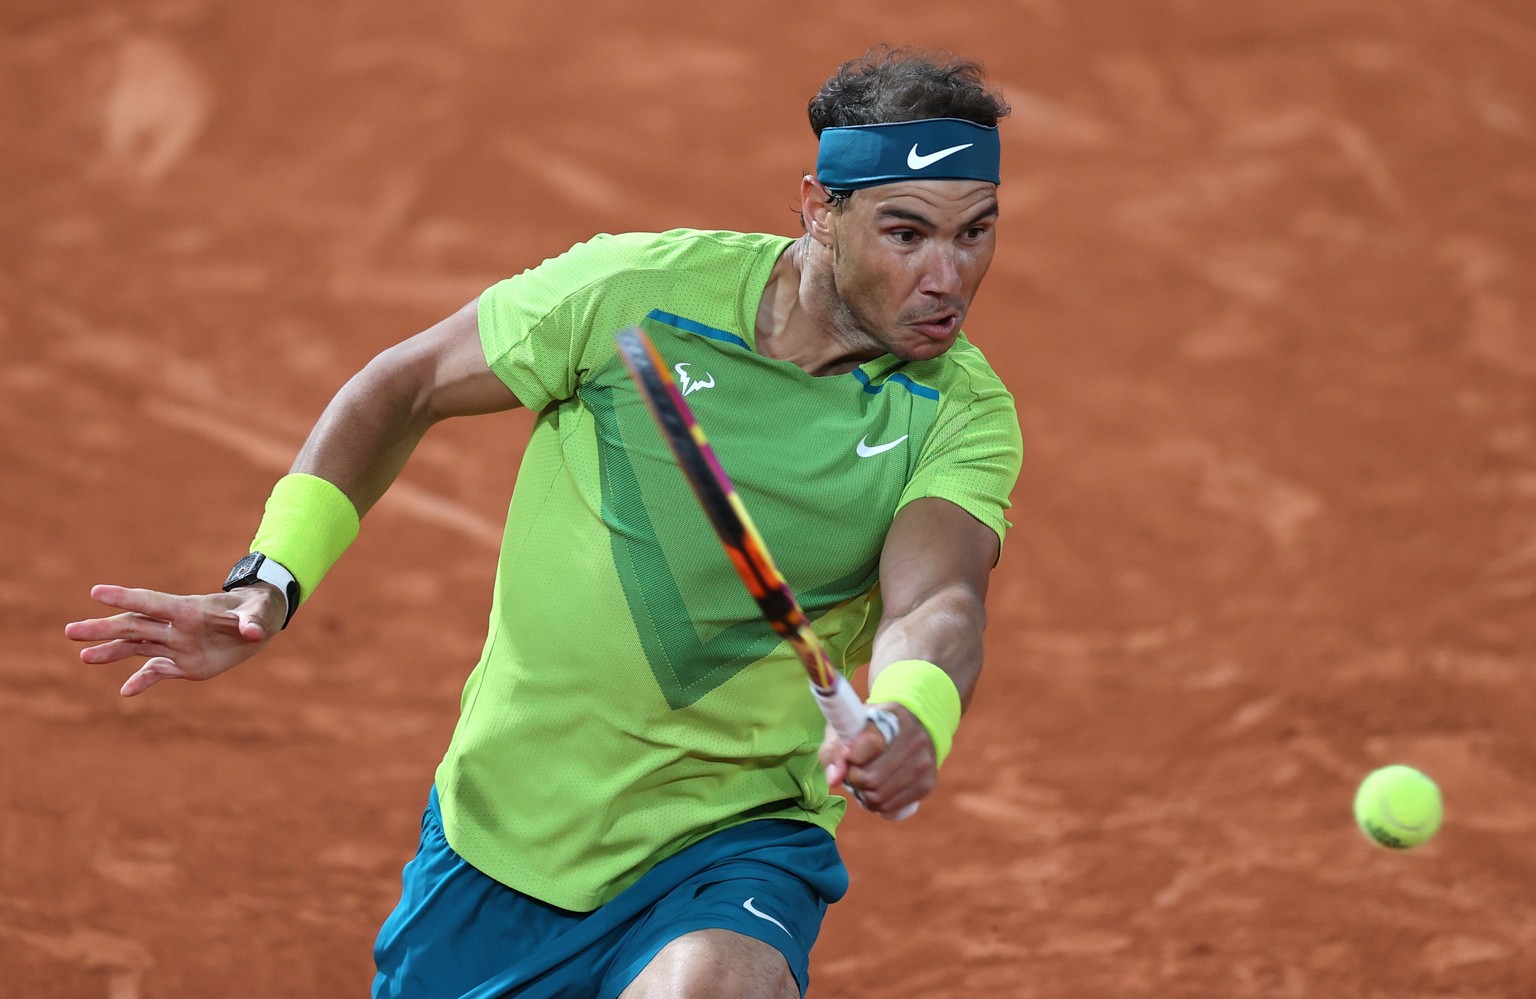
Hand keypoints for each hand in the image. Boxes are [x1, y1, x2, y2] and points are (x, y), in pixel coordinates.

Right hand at [65, 584, 283, 695]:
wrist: (258, 624)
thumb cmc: (258, 610)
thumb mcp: (260, 613)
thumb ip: (252, 622)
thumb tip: (253, 632)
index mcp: (189, 609)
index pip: (152, 602)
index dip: (126, 597)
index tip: (96, 592)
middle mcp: (176, 627)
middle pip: (133, 626)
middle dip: (103, 628)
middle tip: (70, 630)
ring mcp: (177, 645)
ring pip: (137, 647)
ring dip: (111, 652)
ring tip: (83, 655)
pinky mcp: (183, 664)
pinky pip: (156, 672)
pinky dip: (142, 681)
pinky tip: (126, 692)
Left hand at [818, 704, 936, 819]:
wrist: (909, 730)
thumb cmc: (869, 729)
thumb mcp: (848, 727)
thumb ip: (834, 749)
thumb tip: (834, 779)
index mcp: (895, 715)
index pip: (872, 743)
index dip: (851, 757)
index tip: (848, 757)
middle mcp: (915, 738)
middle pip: (871, 777)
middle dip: (854, 779)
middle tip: (853, 771)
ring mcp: (924, 763)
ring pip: (879, 796)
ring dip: (863, 794)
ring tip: (863, 780)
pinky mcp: (927, 784)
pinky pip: (890, 807)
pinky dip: (876, 804)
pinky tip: (876, 789)